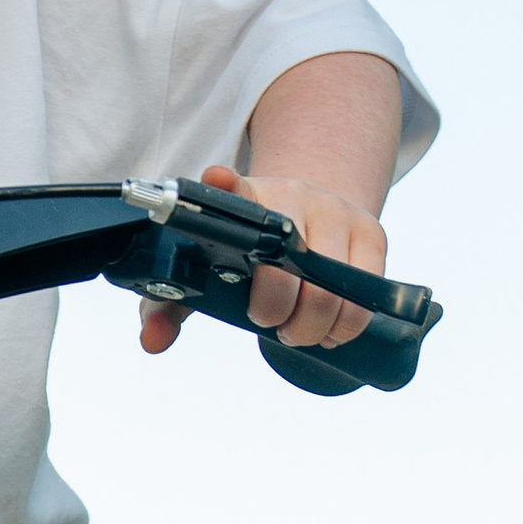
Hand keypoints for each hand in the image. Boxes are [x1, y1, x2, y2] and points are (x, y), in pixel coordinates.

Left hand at [137, 161, 385, 358]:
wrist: (312, 208)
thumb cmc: (248, 251)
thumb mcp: (206, 268)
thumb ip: (168, 305)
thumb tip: (152, 342)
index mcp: (244, 199)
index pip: (232, 188)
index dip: (224, 185)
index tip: (218, 181)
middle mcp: (291, 195)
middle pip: (286, 268)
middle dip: (277, 314)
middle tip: (274, 327)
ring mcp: (334, 210)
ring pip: (331, 289)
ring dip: (314, 327)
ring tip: (300, 332)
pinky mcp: (370, 230)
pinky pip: (365, 293)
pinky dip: (348, 324)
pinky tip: (332, 329)